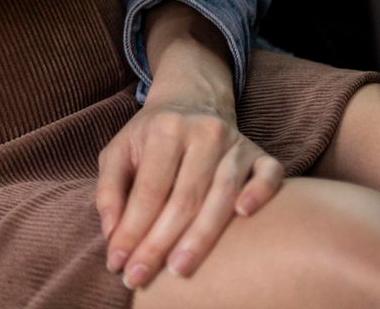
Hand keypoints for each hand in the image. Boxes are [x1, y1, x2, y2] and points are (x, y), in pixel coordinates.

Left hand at [95, 98, 283, 290]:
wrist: (191, 101)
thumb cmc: (150, 137)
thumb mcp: (119, 152)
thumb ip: (109, 190)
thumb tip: (112, 235)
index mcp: (165, 130)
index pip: (148, 191)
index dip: (132, 230)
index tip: (119, 263)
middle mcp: (203, 133)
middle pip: (183, 198)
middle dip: (160, 243)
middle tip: (142, 277)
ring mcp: (236, 143)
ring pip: (222, 195)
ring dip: (201, 237)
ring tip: (180, 269)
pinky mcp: (261, 154)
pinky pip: (270, 175)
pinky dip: (259, 194)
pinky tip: (244, 216)